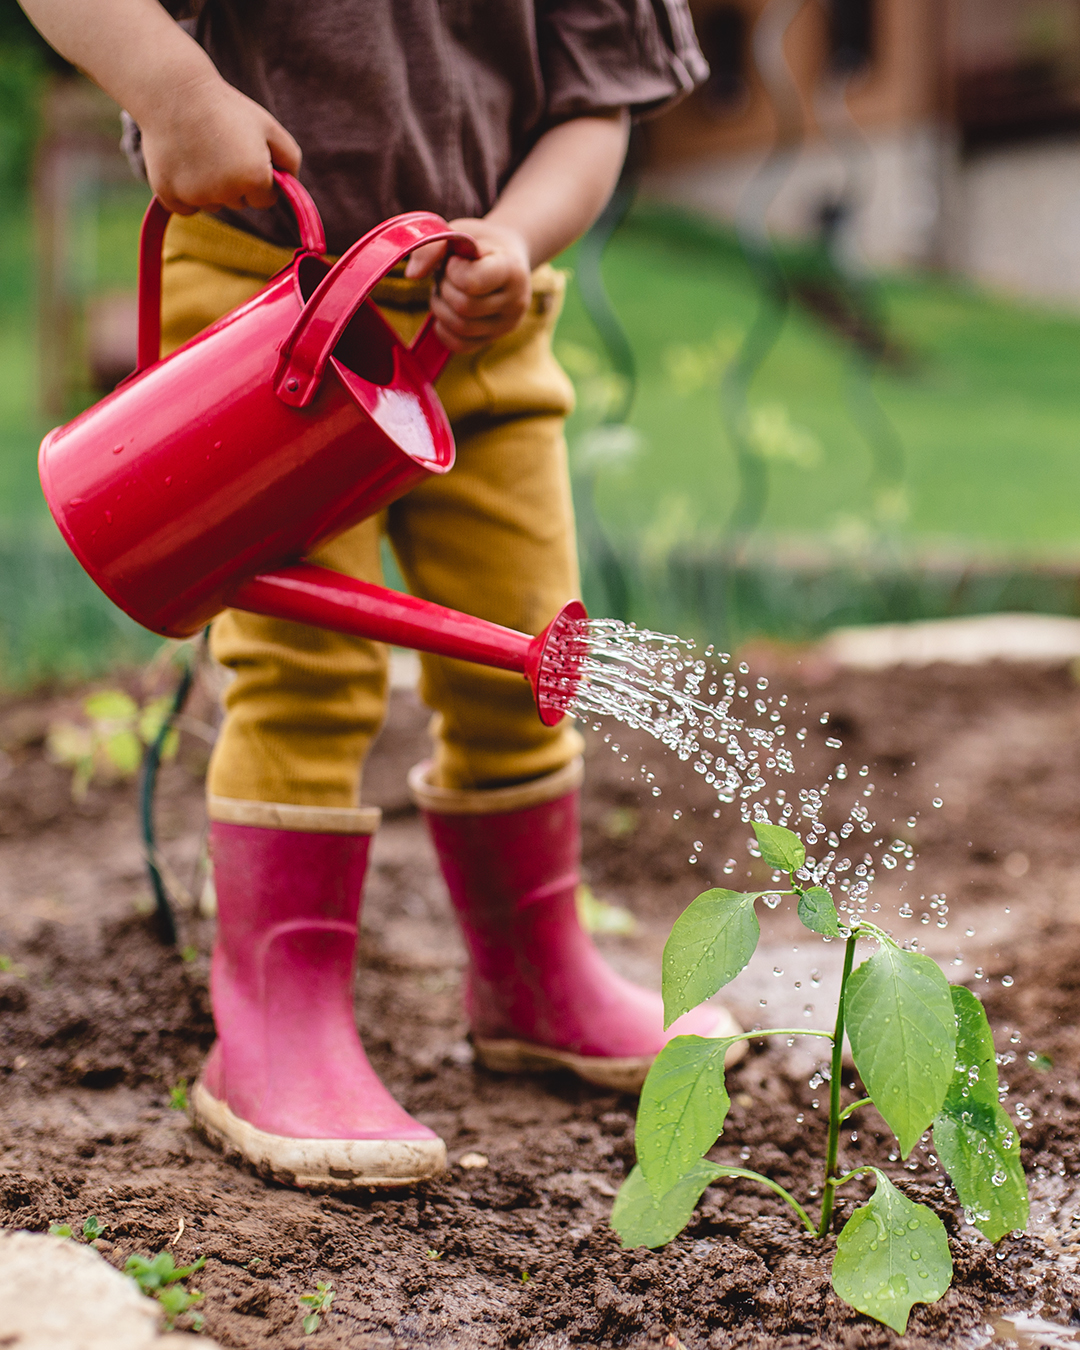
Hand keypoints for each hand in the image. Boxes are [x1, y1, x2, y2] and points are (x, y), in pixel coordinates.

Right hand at [139, 70, 301, 215]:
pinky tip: (182, 162)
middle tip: (220, 146)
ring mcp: (195, 195)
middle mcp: (225, 193)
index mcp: (254, 178)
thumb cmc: (226, 107)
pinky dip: (185, 192)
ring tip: (199, 150)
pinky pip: (186, 207)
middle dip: (235, 182)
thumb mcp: (268, 126)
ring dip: (210, 187)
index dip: (259, 176)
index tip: (246, 154)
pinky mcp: (168, 195)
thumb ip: (290, 159)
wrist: (173, 90)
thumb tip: (291, 188)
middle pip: (238, 203)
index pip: (266, 199)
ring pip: (212, 205)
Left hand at [405, 219, 531, 352]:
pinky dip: (444, 329)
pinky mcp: (493, 339)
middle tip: (447, 275)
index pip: (473, 282)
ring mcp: (506, 324)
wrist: (506, 257)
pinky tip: (446, 310)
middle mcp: (516, 301)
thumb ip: (434, 245)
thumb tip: (412, 275)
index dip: (453, 271)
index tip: (456, 260)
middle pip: (464, 307)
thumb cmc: (479, 243)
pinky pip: (460, 345)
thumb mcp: (460, 232)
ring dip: (441, 308)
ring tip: (446, 290)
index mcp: (512, 269)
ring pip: (460, 328)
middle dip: (445, 289)